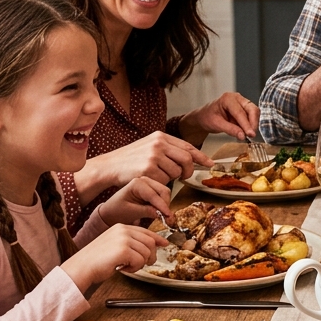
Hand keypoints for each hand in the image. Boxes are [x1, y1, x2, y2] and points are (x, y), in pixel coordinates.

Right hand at [61, 223, 166, 290]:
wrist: (81, 268)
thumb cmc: (96, 260)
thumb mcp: (115, 245)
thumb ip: (132, 242)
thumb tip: (154, 245)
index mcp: (121, 227)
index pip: (146, 231)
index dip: (157, 239)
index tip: (164, 243)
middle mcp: (123, 230)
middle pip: (150, 243)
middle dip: (149, 256)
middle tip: (140, 265)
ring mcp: (123, 238)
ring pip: (146, 253)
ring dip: (139, 264)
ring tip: (126, 266)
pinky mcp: (123, 249)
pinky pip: (140, 261)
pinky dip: (134, 269)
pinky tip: (121, 268)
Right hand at [89, 131, 214, 187]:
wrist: (110, 166)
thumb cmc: (131, 159)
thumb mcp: (150, 147)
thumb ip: (169, 150)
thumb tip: (191, 158)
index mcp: (160, 136)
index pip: (187, 146)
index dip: (201, 156)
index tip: (210, 163)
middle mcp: (158, 144)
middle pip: (186, 159)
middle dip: (188, 171)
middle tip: (184, 177)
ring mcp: (153, 156)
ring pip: (175, 172)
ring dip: (170, 178)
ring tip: (158, 175)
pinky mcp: (148, 169)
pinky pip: (164, 180)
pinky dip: (160, 183)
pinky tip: (150, 179)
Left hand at [96, 176, 173, 226]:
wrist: (111, 211)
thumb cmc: (116, 211)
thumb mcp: (131, 212)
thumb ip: (147, 211)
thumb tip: (163, 214)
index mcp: (137, 183)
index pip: (154, 195)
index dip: (163, 206)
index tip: (169, 216)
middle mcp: (145, 180)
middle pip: (164, 191)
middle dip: (166, 205)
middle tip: (167, 218)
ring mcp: (149, 184)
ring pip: (165, 193)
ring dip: (165, 204)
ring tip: (162, 216)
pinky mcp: (152, 190)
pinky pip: (163, 196)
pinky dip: (163, 204)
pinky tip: (160, 212)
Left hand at [182, 92, 259, 141]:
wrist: (204, 117)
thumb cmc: (207, 117)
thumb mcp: (216, 124)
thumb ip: (230, 130)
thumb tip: (243, 136)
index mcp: (228, 99)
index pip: (240, 112)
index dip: (246, 124)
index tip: (250, 135)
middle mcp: (237, 98)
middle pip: (252, 109)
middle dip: (253, 123)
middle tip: (252, 135)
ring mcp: (242, 102)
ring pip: (254, 112)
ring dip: (253, 124)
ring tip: (247, 135)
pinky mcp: (244, 109)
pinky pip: (252, 116)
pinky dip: (250, 125)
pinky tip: (246, 132)